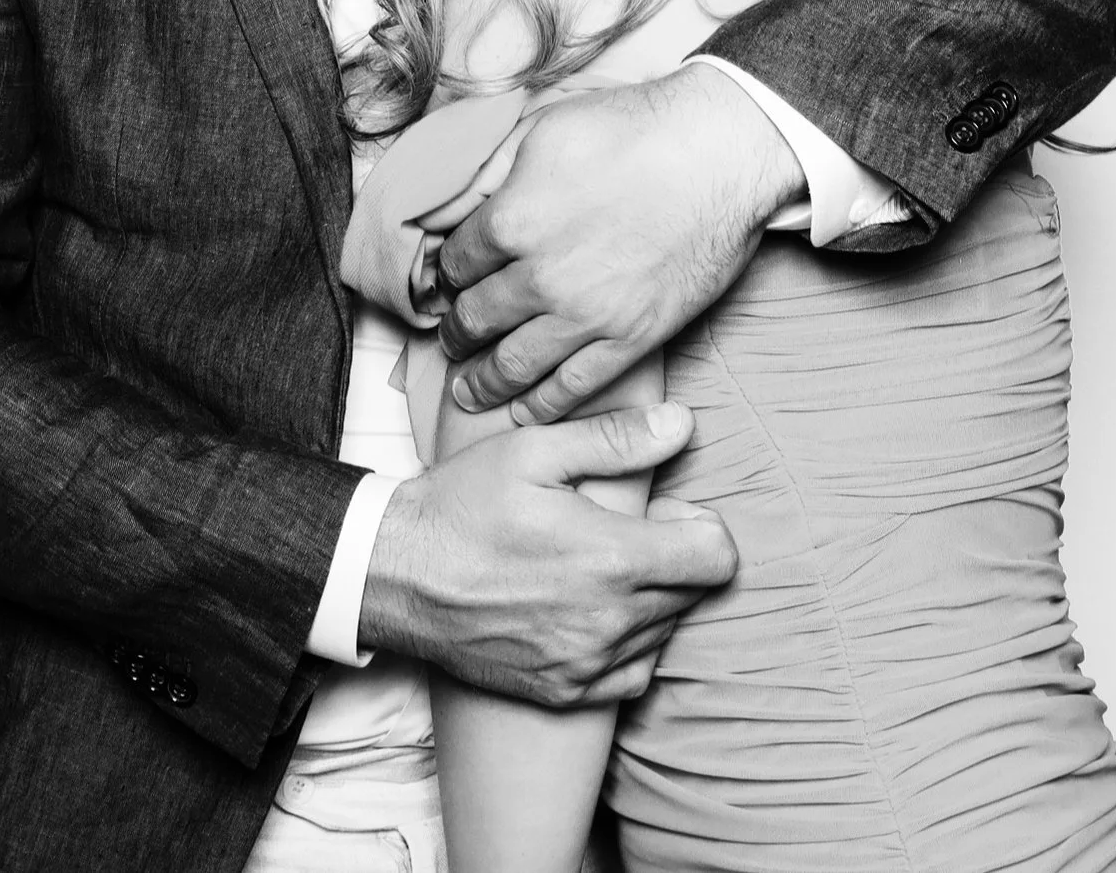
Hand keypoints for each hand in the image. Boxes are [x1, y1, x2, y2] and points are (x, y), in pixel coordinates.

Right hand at [359, 401, 737, 705]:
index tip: (666, 512)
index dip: (701, 528)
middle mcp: (611, 622)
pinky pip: (632, 675)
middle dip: (676, 558)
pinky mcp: (565, 691)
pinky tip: (593, 611)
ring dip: (652, 600)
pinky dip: (628, 644)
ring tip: (601, 568)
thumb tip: (682, 424)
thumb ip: (616, 439)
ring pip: (665, 633)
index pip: (717, 559)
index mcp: (613, 559)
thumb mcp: (533, 451)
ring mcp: (588, 664)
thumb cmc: (463, 506)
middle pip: (694, 595)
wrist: (397, 577)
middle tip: (625, 532)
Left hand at [435, 63, 802, 424]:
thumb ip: (491, 169)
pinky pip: (575, 386)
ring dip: (484, 381)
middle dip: (456, 331)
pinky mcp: (631, 338)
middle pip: (475, 318)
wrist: (718, 152)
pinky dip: (543, 405)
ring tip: (469, 389)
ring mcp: (586, 314)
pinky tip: (526, 411)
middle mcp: (539, 277)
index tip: (452, 281)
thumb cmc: (634, 127)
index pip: (456, 263)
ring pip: (513, 364)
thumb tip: (452, 199)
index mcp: (511, 220)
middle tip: (452, 338)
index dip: (448, 273)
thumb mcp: (543, 127)